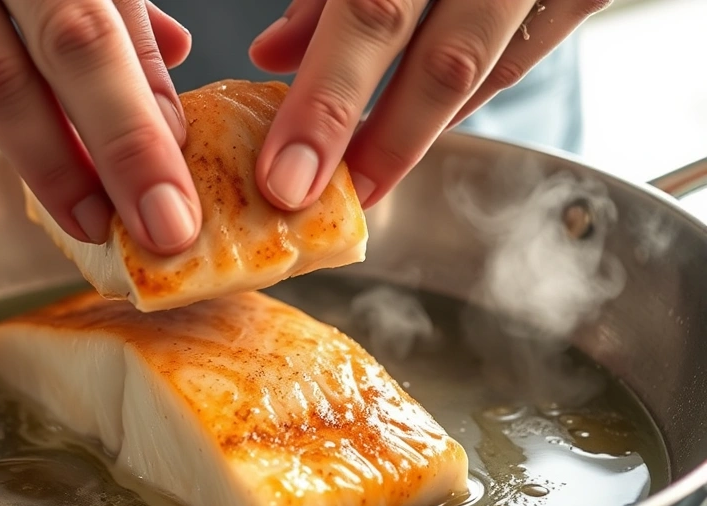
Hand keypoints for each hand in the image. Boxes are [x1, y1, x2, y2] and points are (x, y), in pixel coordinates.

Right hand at [0, 0, 202, 254]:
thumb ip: (124, 19)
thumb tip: (167, 118)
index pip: (84, 42)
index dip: (130, 139)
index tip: (169, 214)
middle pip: (7, 79)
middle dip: (77, 172)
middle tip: (129, 232)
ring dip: (35, 156)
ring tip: (89, 201)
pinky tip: (23, 133)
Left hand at [249, 0, 609, 209]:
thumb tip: (275, 53)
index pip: (370, 14)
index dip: (326, 102)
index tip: (286, 174)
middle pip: (441, 59)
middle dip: (375, 143)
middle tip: (323, 199)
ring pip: (482, 66)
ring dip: (415, 133)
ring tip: (359, 177)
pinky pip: (519, 55)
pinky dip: (464, 99)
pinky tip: (416, 128)